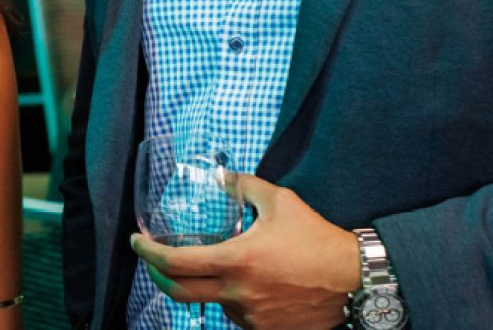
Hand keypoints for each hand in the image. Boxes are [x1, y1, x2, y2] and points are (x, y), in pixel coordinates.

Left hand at [130, 174, 359, 329]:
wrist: (355, 280)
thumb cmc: (317, 240)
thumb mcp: (280, 201)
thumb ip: (245, 186)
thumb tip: (222, 176)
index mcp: (237, 261)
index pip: (175, 263)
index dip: (148, 253)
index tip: (137, 242)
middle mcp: (239, 293)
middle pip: (180, 293)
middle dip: (158, 276)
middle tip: (153, 262)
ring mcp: (252, 317)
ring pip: (213, 303)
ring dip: (207, 286)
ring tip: (223, 267)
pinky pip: (238, 316)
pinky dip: (233, 299)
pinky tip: (247, 285)